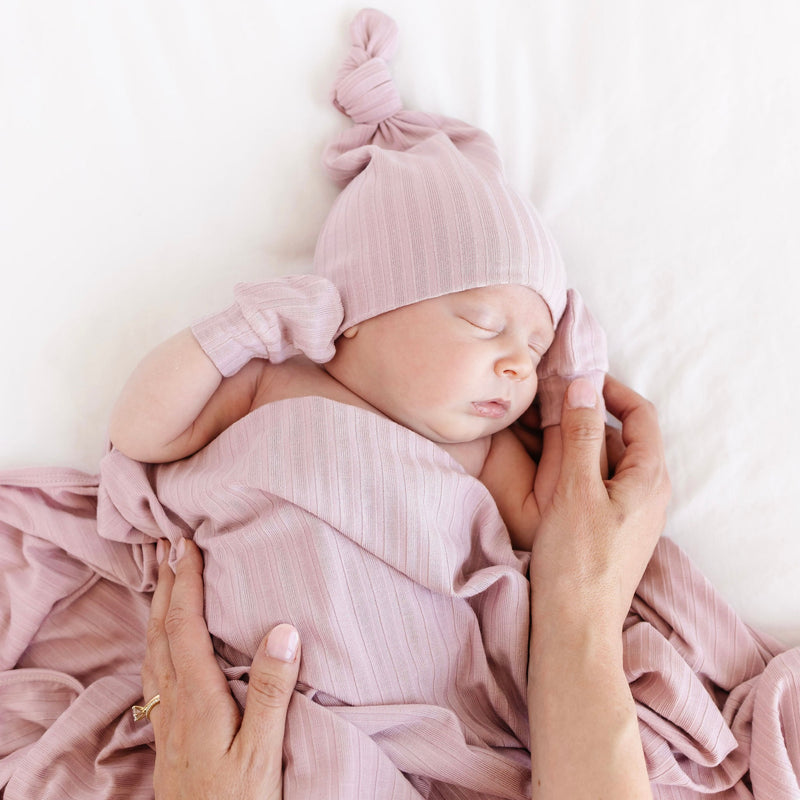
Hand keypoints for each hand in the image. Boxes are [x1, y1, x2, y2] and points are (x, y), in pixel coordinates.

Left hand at [141, 538, 300, 799]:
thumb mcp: (263, 750)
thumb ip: (271, 690)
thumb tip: (283, 628)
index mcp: (197, 699)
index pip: (185, 626)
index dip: (186, 582)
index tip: (186, 544)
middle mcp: (174, 703)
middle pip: (161, 632)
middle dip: (165, 585)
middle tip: (167, 545)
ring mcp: (167, 721)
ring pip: (153, 651)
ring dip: (157, 610)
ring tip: (163, 582)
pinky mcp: (168, 736)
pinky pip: (154, 674)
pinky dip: (157, 642)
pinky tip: (163, 647)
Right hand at [530, 375, 669, 629]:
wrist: (576, 627)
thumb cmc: (577, 559)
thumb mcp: (575, 489)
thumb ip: (582, 434)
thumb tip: (584, 384)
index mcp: (649, 477)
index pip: (640, 415)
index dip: (612, 390)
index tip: (579, 378)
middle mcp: (649, 492)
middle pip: (622, 437)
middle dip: (588, 416)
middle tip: (549, 404)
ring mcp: (632, 513)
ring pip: (607, 462)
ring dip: (579, 443)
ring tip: (540, 434)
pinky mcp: (614, 530)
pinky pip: (599, 485)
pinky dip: (576, 469)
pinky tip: (547, 472)